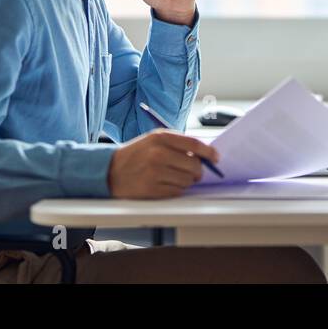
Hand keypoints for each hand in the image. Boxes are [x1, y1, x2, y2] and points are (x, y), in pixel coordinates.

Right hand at [106, 129, 220, 197]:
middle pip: (194, 165)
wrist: (111, 170)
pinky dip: (177, 189)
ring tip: (175, 176)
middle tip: (195, 172)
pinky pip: (177, 191)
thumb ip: (178, 143)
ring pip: (187, 180)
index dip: (209, 152)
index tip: (216, 157)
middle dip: (198, 170)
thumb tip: (205, 154)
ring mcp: (155, 172)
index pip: (194, 144)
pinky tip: (167, 183)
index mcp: (160, 137)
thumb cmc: (137, 154)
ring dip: (187, 181)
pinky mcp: (152, 189)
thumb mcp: (154, 140)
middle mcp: (158, 154)